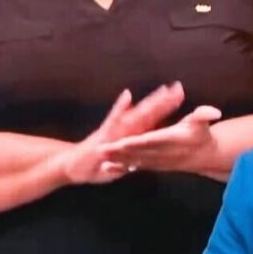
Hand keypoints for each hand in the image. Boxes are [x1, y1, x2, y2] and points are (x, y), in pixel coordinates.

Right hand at [60, 83, 185, 184]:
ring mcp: (114, 130)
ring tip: (163, 92)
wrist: (72, 165)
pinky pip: (113, 121)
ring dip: (149, 104)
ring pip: (136, 115)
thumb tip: (148, 141)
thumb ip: (136, 148)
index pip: (152, 118)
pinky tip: (127, 96)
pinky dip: (120, 108)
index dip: (166, 106)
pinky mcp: (103, 135)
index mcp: (131, 134)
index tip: (180, 93)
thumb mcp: (123, 158)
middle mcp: (124, 129)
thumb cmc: (100, 162)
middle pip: (147, 113)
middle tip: (179, 88)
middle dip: (163, 102)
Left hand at [100, 104, 222, 174]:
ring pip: (134, 160)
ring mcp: (156, 161)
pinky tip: (107, 167)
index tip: (123, 141)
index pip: (152, 140)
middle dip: (121, 151)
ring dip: (117, 160)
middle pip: (139, 151)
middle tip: (103, 149)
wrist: (204, 158)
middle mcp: (162, 153)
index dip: (138, 142)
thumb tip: (215, 112)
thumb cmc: (202, 138)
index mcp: (170, 140)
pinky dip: (122, 168)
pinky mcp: (153, 166)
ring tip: (101, 158)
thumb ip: (204, 117)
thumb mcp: (204, 124)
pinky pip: (136, 167)